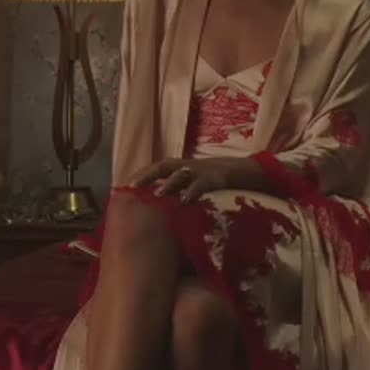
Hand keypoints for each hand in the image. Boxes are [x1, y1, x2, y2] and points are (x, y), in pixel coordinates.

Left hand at [129, 157, 260, 202]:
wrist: (246, 171)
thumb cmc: (217, 181)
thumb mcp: (195, 182)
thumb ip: (179, 189)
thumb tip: (159, 204)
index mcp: (182, 166)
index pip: (156, 167)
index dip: (141, 175)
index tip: (124, 186)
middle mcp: (188, 166)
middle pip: (163, 166)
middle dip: (147, 175)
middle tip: (132, 186)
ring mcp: (201, 170)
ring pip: (180, 173)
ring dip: (168, 183)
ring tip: (156, 194)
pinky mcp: (215, 178)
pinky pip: (201, 184)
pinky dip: (192, 192)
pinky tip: (184, 201)